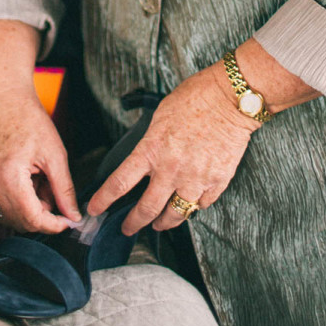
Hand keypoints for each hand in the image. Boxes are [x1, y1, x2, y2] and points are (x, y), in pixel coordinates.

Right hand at [0, 88, 80, 233]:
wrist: (4, 98)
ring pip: (6, 214)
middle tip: (50, 189)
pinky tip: (20, 176)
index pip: (32, 219)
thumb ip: (64, 190)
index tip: (66, 220)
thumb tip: (74, 217)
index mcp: (9, 177)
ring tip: (35, 179)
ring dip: (25, 207)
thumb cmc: (30, 120)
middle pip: (18, 221)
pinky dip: (11, 197)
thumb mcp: (55, 154)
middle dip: (40, 213)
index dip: (53, 225)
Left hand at [86, 64, 255, 234]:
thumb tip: (145, 157)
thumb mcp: (160, 116)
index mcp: (152, 150)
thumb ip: (151, 142)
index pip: (120, 183)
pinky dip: (194, 206)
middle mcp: (171, 169)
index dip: (104, 200)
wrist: (230, 97)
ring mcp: (195, 179)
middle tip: (127, 229)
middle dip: (133, 223)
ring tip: (158, 224)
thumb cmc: (195, 97)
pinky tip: (190, 203)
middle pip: (146, 209)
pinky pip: (202, 205)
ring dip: (163, 223)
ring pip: (174, 215)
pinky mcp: (217, 182)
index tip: (94, 210)